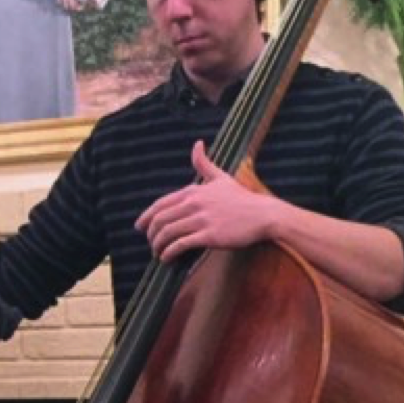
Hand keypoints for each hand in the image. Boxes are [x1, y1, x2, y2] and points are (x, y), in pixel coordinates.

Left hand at [136, 140, 279, 261]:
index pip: (161, 204)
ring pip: (168, 233)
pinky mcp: (209, 235)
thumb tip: (197, 144)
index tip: (140, 227)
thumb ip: (204, 163)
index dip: (146, 217)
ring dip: (158, 245)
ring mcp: (201, 219)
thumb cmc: (242, 198)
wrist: (263, 215)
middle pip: (160, 219)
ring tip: (158, 254)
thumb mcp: (221, 177)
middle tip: (151, 244)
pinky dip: (169, 253)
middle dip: (151, 234)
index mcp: (193, 191)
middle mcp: (194, 203)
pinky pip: (181, 245)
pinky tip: (166, 259)